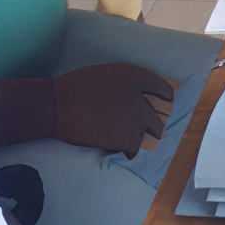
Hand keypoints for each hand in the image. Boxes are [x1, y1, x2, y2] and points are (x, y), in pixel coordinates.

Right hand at [52, 62, 172, 157]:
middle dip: (155, 122)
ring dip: (145, 136)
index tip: (166, 102)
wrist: (57, 104)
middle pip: (161, 113)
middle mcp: (139, 95)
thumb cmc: (75, 87)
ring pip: (153, 132)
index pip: (163, 88)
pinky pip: (136, 147)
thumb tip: (140, 96)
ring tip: (135, 139)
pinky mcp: (126, 136)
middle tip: (149, 128)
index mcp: (134, 75)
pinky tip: (123, 150)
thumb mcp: (107, 74)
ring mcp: (134, 117)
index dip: (166, 97)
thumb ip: (127, 83)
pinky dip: (130, 150)